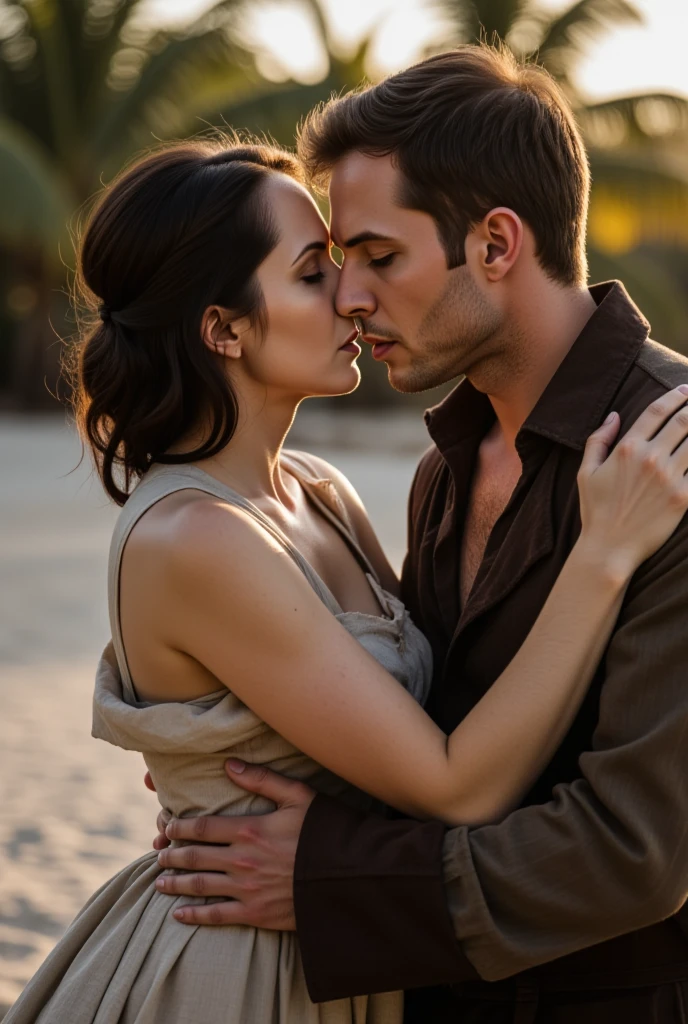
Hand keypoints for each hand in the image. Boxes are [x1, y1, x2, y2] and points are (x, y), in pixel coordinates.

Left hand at [153, 760, 315, 927]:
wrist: (347, 877)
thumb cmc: (325, 832)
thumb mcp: (299, 796)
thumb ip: (263, 779)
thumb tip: (229, 764)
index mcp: (250, 829)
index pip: (202, 828)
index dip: (179, 827)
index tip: (165, 826)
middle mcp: (242, 860)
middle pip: (195, 857)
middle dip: (172, 855)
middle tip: (159, 855)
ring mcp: (247, 889)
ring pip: (200, 886)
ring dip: (176, 884)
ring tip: (159, 882)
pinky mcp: (256, 913)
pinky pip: (216, 916)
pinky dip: (193, 915)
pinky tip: (178, 915)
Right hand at [577, 385, 687, 578]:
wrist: (609, 548)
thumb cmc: (596, 511)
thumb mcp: (586, 473)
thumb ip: (598, 440)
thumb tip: (614, 416)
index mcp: (627, 448)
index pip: (657, 411)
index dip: (675, 396)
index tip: (685, 390)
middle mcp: (651, 458)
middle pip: (684, 422)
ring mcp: (669, 478)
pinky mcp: (683, 498)